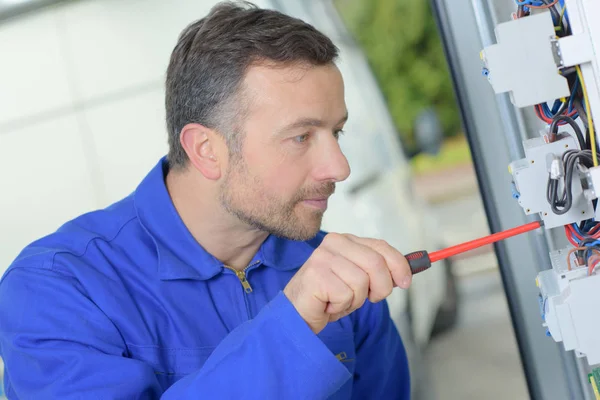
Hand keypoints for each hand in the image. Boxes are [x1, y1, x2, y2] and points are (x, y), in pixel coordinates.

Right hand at [283, 233, 411, 333]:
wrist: (299, 313)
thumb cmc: (329, 296)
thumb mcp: (359, 280)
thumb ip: (379, 271)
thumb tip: (408, 272)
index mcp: (346, 240)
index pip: (381, 247)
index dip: (399, 265)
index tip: (405, 282)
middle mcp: (334, 242)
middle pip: (376, 264)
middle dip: (380, 288)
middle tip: (369, 298)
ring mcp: (323, 257)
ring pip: (362, 282)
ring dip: (355, 300)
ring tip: (339, 299)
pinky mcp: (316, 274)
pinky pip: (346, 295)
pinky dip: (341, 306)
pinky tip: (328, 303)